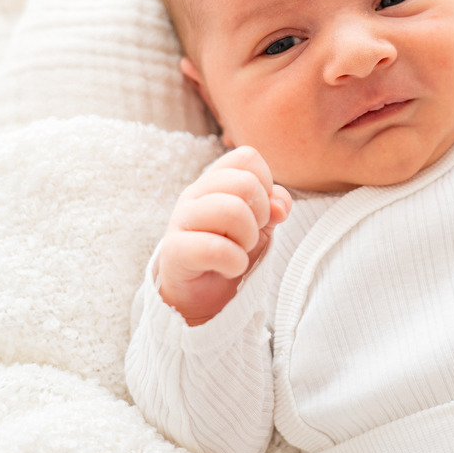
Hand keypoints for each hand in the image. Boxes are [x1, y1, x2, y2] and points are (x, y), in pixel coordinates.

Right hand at [157, 145, 291, 325]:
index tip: (260, 211)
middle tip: (250, 236)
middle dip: (260, 214)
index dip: (265, 183)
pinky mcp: (174, 251)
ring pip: (231, 210)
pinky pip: (215, 248)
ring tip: (239, 251)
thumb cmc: (229, 251)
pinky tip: (229, 269)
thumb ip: (274, 206)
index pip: (247, 157)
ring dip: (247, 238)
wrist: (199, 295)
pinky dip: (234, 263)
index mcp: (215, 180)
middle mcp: (195, 193)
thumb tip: (279, 206)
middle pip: (244, 182)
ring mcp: (181, 220)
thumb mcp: (260, 225)